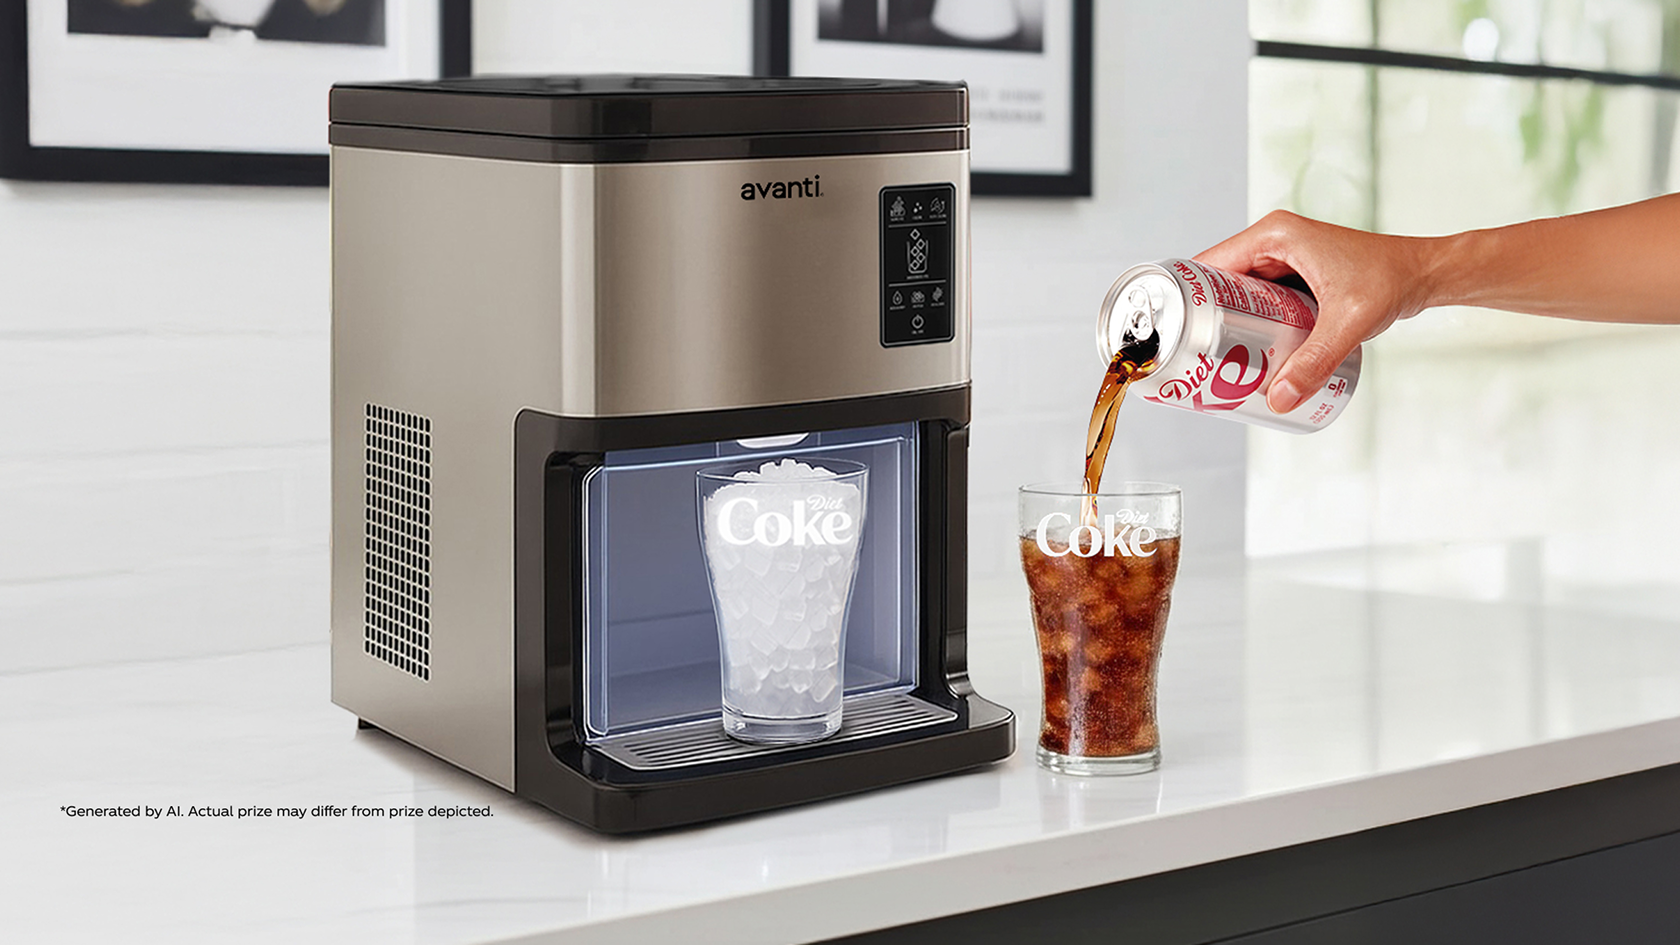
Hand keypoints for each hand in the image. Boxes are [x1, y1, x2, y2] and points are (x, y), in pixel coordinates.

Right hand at [1195, 210, 1439, 413]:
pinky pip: (1256, 300)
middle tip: (1192, 358)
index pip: (1209, 265)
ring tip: (1210, 361)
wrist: (1425, 274)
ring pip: (1235, 294)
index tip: (1175, 334)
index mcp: (1274, 236)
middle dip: (1202, 319)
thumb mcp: (1350, 322)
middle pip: (1216, 282)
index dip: (1186, 298)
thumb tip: (1279, 400)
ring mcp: (1282, 258)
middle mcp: (1272, 242)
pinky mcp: (1293, 276)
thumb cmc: (1392, 280)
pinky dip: (1247, 324)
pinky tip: (1243, 353)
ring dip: (1223, 324)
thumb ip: (1316, 361)